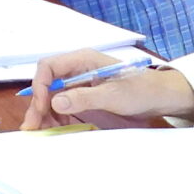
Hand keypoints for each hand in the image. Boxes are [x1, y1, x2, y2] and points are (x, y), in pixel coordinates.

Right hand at [17, 53, 193, 130]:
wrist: (161, 99)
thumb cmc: (140, 91)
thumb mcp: (114, 95)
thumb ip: (84, 97)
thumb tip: (55, 102)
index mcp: (82, 61)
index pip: (49, 68)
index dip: (40, 87)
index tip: (42, 108)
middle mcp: (76, 72)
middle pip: (47, 85)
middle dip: (38, 105)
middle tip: (32, 127)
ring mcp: (79, 87)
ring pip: (52, 99)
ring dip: (44, 115)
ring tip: (40, 132)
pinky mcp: (84, 101)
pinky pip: (63, 109)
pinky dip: (55, 120)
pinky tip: (53, 131)